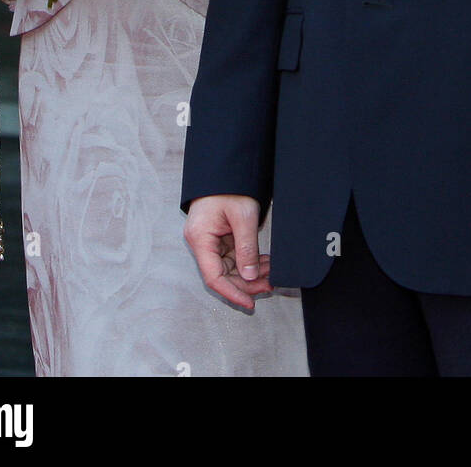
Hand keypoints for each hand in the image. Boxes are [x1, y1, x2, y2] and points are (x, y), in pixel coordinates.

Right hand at [184, 195, 270, 310]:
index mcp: (200, 238)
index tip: (249, 302)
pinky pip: (232, 256)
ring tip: (270, 274)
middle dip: (246, 283)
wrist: (226, 167)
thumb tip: (250, 276)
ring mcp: (209, 239)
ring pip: (228, 267)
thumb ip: (247, 248)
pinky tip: (262, 263)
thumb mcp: (243, 216)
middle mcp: (201, 242)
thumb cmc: (229, 186)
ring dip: (249, 273)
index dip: (232, 293)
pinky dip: (247, 261)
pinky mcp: (218, 236)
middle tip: (268, 285)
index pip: (213, 277)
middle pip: (222, 274)